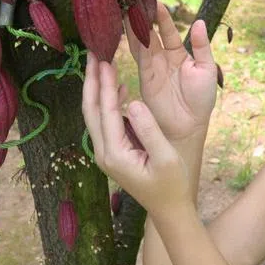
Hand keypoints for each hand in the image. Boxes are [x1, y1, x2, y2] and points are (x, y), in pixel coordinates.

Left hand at [82, 55, 197, 217]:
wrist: (169, 210)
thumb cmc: (173, 185)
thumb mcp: (166, 157)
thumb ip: (149, 130)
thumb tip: (134, 102)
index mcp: (115, 154)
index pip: (106, 112)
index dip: (105, 85)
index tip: (105, 61)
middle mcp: (104, 153)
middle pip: (91, 111)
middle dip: (91, 82)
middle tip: (92, 55)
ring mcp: (106, 153)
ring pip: (95, 116)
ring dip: (98, 90)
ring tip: (101, 65)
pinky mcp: (112, 152)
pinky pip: (105, 122)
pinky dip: (109, 103)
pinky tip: (120, 88)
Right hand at [125, 6, 218, 144]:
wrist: (188, 126)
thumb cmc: (202, 99)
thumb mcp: (206, 69)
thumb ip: (201, 46)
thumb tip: (199, 22)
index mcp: (179, 53)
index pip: (168, 29)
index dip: (162, 16)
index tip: (156, 1)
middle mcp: (163, 57)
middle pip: (150, 32)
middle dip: (143, 17)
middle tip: (133, 0)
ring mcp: (151, 66)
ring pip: (140, 41)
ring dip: (133, 27)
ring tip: (126, 10)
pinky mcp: (143, 76)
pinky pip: (136, 56)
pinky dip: (130, 43)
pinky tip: (124, 31)